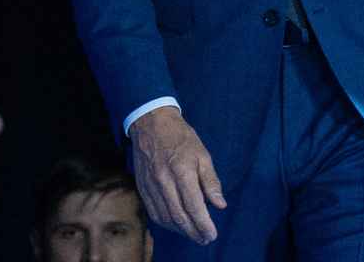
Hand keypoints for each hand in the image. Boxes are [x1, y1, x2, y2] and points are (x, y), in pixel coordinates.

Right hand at [130, 106, 226, 244]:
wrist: (151, 124)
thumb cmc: (180, 138)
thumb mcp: (203, 154)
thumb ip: (211, 181)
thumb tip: (220, 205)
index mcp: (182, 171)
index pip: (194, 206)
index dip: (203, 224)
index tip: (212, 234)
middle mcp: (164, 181)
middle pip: (179, 216)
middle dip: (194, 232)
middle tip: (205, 239)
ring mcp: (151, 186)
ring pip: (165, 218)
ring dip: (181, 230)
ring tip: (194, 234)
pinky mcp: (143, 188)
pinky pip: (154, 213)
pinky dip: (167, 223)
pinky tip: (177, 225)